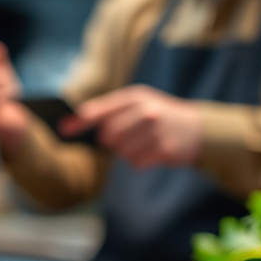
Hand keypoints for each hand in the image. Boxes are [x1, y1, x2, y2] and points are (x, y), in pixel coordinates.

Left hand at [61, 86, 202, 168]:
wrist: (197, 128)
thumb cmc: (159, 115)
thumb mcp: (138, 103)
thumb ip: (107, 112)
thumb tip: (70, 123)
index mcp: (135, 97)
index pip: (100, 110)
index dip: (80, 121)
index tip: (63, 130)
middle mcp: (145, 111)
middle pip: (108, 135)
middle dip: (113, 141)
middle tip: (129, 136)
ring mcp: (156, 130)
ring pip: (121, 152)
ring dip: (128, 152)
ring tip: (145, 142)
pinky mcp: (164, 149)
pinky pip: (135, 163)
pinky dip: (140, 161)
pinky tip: (153, 151)